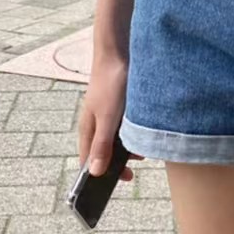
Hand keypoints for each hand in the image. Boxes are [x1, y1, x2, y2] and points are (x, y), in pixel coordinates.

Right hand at [78, 53, 143, 179]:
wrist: (119, 52)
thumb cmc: (110, 84)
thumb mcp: (108, 118)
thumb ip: (102, 145)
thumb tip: (94, 173)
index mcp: (88, 129)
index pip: (88, 161)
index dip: (100, 176)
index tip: (121, 182)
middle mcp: (96, 124)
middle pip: (104, 152)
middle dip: (119, 163)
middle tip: (135, 168)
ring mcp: (107, 114)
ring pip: (116, 139)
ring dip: (129, 147)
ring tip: (143, 149)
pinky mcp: (119, 106)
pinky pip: (125, 127)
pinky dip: (134, 133)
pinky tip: (145, 131)